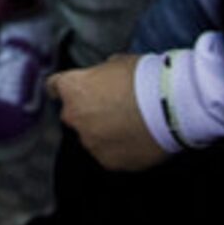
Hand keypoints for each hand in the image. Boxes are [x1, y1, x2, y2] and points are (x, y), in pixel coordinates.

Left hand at [50, 55, 174, 171]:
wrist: (169, 107)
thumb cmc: (145, 78)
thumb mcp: (118, 62)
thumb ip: (101, 74)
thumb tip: (104, 80)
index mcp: (72, 88)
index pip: (54, 87)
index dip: (63, 88)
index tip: (71, 91)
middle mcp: (74, 117)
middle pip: (73, 115)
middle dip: (88, 112)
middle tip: (113, 108)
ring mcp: (90, 142)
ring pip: (91, 137)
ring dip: (104, 132)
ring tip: (130, 126)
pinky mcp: (108, 161)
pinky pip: (109, 154)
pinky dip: (119, 149)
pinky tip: (137, 140)